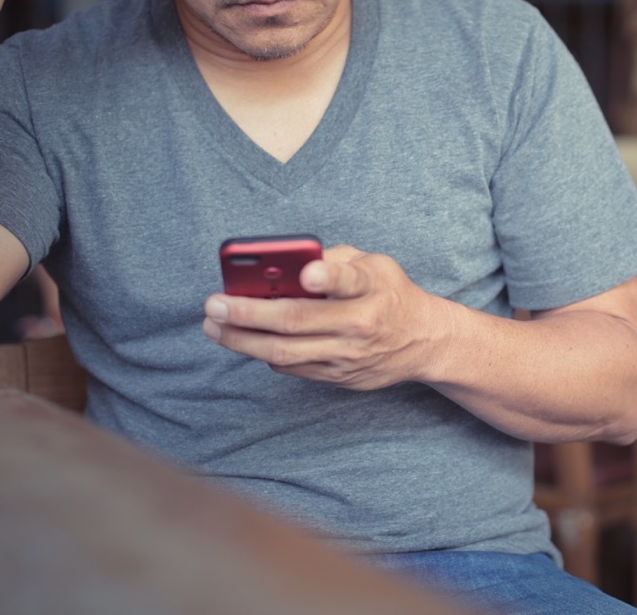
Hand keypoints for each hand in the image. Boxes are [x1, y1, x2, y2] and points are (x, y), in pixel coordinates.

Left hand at [202, 245, 450, 390]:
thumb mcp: (376, 264)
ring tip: (213, 326)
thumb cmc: (390, 293)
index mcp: (372, 287)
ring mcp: (348, 356)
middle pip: (297, 321)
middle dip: (249, 313)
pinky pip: (292, 367)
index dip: (327, 275)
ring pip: (285, 352)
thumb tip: (286, 264)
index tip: (305, 272)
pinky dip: (263, 352)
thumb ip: (335, 259)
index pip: (349, 280)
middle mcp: (360, 324)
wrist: (423, 341)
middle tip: (215, 304)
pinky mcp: (339, 377)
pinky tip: (243, 339)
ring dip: (242, 340)